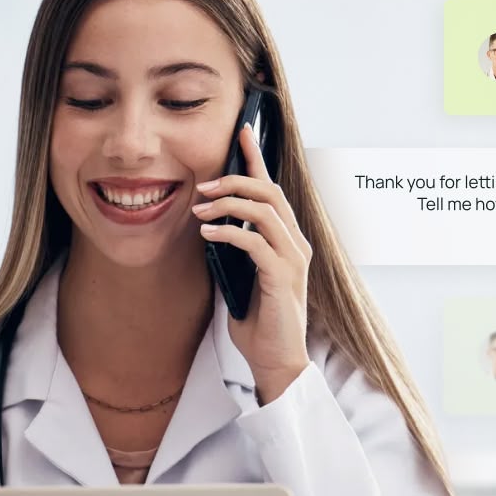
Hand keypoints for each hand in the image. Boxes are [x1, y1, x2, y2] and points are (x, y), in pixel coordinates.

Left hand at [191, 124, 312, 403]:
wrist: (276, 362)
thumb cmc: (260, 324)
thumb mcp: (240, 279)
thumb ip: (233, 252)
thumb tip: (209, 227)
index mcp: (288, 242)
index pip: (273, 192)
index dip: (257, 160)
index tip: (242, 133)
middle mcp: (296, 245)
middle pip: (271, 193)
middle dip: (235, 181)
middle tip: (203, 187)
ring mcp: (293, 260)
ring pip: (265, 212)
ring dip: (229, 205)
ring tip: (200, 211)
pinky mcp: (283, 278)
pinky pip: (256, 242)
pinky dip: (229, 233)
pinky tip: (207, 235)